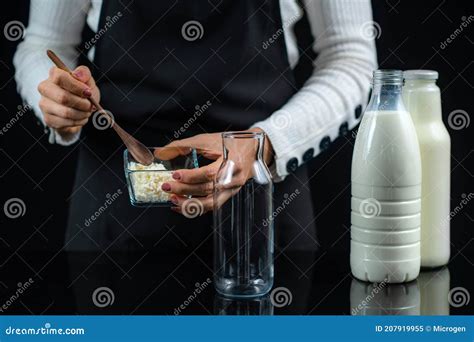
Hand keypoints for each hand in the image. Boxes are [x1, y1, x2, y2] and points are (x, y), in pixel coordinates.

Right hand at [38, 65, 99, 138]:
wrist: (80, 109)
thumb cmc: (82, 92)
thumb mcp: (87, 81)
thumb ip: (84, 73)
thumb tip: (78, 75)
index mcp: (54, 75)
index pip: (60, 77)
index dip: (76, 86)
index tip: (88, 92)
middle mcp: (45, 88)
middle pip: (63, 97)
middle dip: (82, 103)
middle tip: (90, 105)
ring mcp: (44, 104)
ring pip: (66, 112)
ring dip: (82, 114)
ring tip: (87, 112)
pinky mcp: (48, 119)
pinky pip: (66, 123)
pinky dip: (79, 121)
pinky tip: (82, 117)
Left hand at [156, 128, 272, 215]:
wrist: (252, 149)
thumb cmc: (230, 142)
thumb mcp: (207, 140)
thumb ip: (182, 146)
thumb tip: (160, 152)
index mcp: (231, 162)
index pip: (209, 173)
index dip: (190, 176)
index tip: (174, 174)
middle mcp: (233, 179)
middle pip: (207, 190)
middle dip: (184, 191)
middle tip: (166, 187)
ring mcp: (231, 190)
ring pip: (210, 204)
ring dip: (189, 205)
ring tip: (172, 200)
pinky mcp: (227, 196)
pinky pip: (211, 207)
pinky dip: (194, 209)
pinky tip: (180, 206)